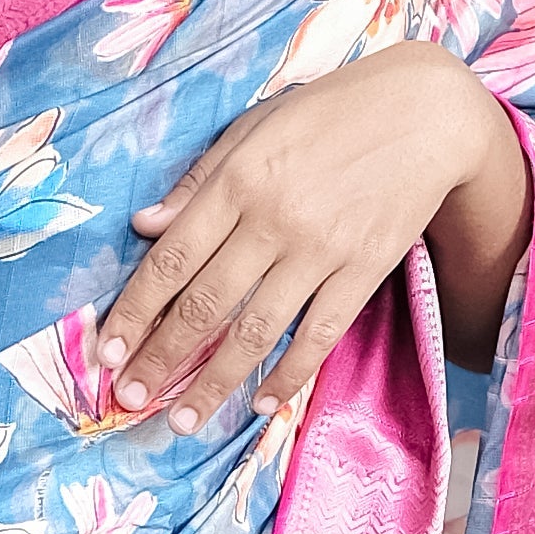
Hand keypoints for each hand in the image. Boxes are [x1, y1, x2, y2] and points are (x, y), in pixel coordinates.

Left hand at [100, 48, 524, 428]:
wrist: (426, 113)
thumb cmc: (331, 113)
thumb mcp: (255, 127)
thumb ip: (199, 180)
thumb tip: (144, 226)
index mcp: (238, 179)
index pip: (171, 259)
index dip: (134, 311)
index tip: (107, 352)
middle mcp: (273, 219)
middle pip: (204, 304)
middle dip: (161, 358)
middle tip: (129, 399)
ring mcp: (321, 250)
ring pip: (255, 330)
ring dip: (214, 382)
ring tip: (183, 420)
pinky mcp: (363, 270)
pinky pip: (318, 335)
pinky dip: (289, 373)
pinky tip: (263, 401)